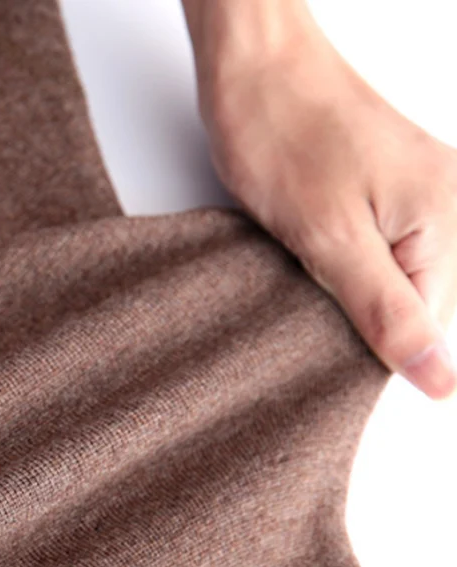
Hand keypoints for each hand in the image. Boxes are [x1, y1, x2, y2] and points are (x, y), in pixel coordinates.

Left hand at [195, 12, 456, 399]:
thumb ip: (387, 313)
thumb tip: (440, 379)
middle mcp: (447, 201)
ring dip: (344, 287)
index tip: (321, 335)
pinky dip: (339, 261)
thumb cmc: (281, 135)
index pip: (430, 326)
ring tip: (304, 262)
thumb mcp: (330, 241)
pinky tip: (310, 250)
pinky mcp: (385, 186)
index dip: (372, 345)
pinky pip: (376, 249)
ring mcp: (418, 190)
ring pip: (391, 278)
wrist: (253, 64)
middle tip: (307, 289)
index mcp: (446, 217)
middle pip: (415, 303)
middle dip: (358, 313)